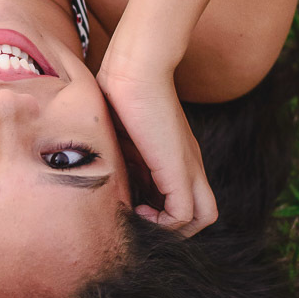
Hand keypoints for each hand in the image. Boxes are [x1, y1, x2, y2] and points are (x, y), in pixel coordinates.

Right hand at [97, 65, 217, 236]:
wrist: (134, 68)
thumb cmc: (119, 90)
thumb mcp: (120, 132)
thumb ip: (120, 152)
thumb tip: (97, 165)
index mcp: (176, 156)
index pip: (183, 199)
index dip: (158, 210)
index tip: (129, 202)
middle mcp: (189, 165)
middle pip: (201, 214)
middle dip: (168, 226)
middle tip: (137, 216)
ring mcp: (188, 168)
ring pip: (201, 219)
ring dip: (168, 229)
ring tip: (137, 215)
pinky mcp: (179, 170)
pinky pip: (184, 215)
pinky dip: (162, 224)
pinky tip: (136, 209)